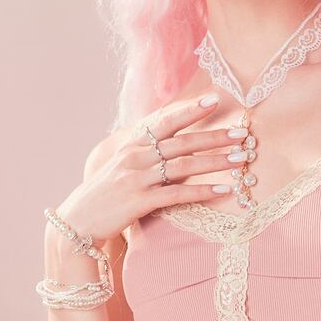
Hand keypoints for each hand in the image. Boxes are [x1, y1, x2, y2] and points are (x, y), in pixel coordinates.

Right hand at [53, 94, 238, 248]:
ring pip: (183, 166)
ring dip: (215, 162)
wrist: (77, 221)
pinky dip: (202, 192)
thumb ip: (146, 152)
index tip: (215, 99)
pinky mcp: (139, 202)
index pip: (166, 121)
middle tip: (242, 133)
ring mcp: (136, 179)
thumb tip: (173, 142)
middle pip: (182, 142)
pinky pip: (176, 195)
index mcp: (132, 144)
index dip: (191, 109)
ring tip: (240, 160)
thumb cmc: (105, 194)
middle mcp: (135, 157)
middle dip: (215, 136)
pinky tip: (222, 190)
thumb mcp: (122, 166)